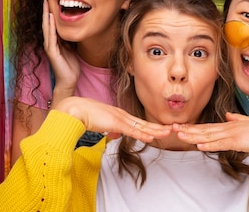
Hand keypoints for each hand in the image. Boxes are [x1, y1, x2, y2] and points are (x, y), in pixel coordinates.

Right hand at [42, 0, 79, 97]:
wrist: (69, 80)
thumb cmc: (70, 65)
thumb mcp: (71, 47)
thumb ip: (69, 38)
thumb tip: (73, 27)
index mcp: (54, 40)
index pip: (51, 23)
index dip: (50, 11)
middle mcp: (49, 42)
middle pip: (46, 22)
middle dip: (46, 9)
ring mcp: (49, 46)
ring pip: (46, 27)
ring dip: (45, 14)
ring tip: (45, 2)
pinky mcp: (51, 52)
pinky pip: (50, 36)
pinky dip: (50, 26)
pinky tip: (49, 17)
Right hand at [54, 97, 170, 142]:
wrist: (75, 110)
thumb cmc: (84, 116)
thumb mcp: (100, 124)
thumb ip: (108, 129)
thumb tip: (113, 136)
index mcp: (118, 115)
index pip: (138, 123)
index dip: (150, 127)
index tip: (161, 130)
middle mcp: (121, 115)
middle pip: (144, 123)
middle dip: (158, 127)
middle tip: (172, 129)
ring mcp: (119, 118)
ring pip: (141, 127)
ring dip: (156, 131)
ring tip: (168, 133)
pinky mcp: (115, 123)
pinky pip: (132, 131)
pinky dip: (143, 134)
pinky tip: (151, 137)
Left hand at [173, 112, 248, 152]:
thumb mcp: (247, 123)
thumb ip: (237, 119)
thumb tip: (229, 115)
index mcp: (228, 126)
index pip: (207, 127)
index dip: (193, 127)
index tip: (181, 127)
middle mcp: (227, 128)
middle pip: (204, 130)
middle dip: (188, 129)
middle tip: (173, 128)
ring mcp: (231, 134)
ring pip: (208, 136)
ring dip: (193, 136)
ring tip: (180, 135)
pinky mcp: (237, 141)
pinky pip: (220, 144)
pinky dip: (209, 145)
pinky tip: (198, 145)